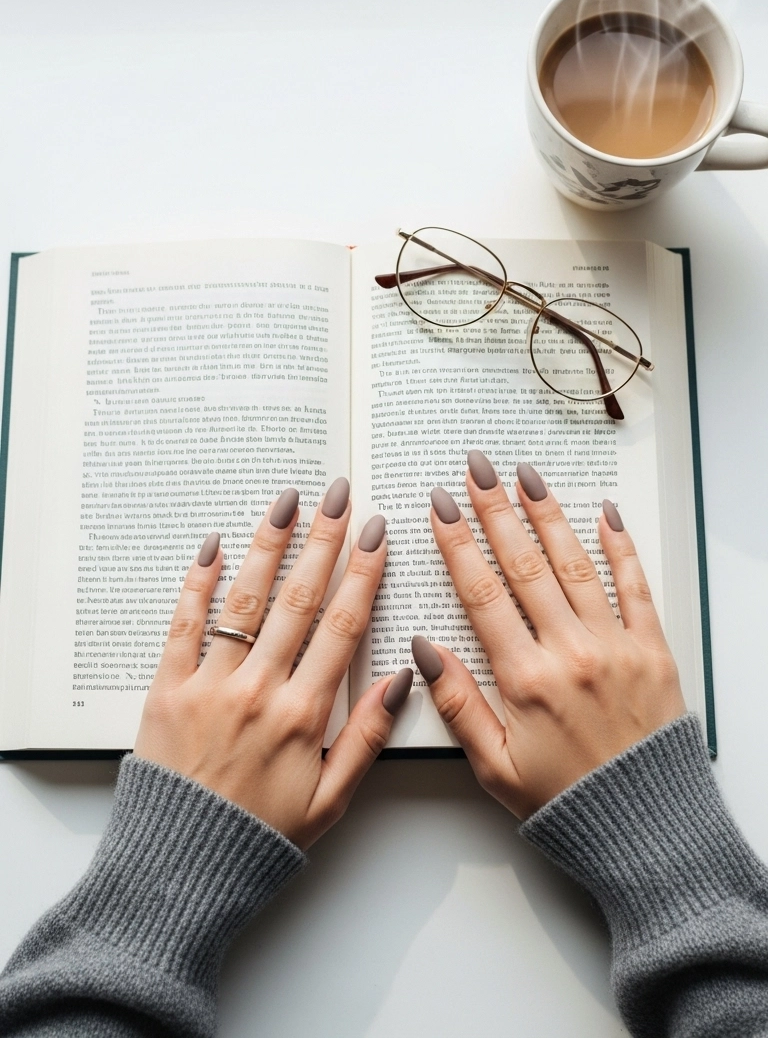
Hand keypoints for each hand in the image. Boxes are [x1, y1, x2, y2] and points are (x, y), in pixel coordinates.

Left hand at [134, 479, 411, 848]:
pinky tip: (214, 545)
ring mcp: (210, 685)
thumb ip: (366, 736)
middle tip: (337, 495)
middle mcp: (259, 690)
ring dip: (269, 546)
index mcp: (304, 715)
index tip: (375, 532)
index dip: (362, 574)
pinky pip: (184, 624)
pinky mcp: (167, 689)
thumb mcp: (330, 800)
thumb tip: (402, 678)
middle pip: (299, 599)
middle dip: (322, 541)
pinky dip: (198, 582)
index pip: (342, 627)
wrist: (180, 868)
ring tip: (287, 501)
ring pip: (246, 601)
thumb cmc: (260, 839)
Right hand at [412, 453, 685, 819]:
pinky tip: (604, 514)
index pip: (481, 594)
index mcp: (524, 679)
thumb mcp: (494, 768)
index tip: (442, 504)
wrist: (646, 828)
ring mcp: (614, 646)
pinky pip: (635, 587)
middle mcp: (569, 652)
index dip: (458, 544)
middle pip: (523, 564)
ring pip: (575, 564)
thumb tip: (424, 651)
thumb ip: (458, 704)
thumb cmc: (565, 803)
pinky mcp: (652, 650)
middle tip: (478, 467)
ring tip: (526, 476)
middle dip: (496, 510)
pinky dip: (620, 547)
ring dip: (548, 515)